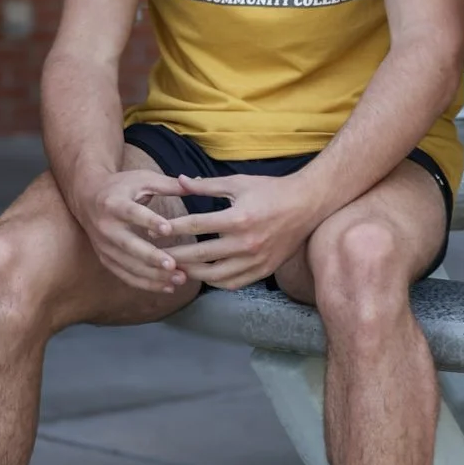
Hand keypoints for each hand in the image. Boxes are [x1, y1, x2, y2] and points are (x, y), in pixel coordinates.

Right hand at [77, 167, 196, 294]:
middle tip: (173, 265)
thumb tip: (199, 183)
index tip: (168, 230)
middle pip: (128, 245)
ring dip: (153, 274)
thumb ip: (169, 185)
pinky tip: (168, 287)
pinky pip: (125, 275)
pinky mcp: (105, 258)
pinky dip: (145, 283)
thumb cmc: (122, 186)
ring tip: (180, 278)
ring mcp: (103, 245)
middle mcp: (106, 226)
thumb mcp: (143, 179)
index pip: (132, 213)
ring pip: (128, 264)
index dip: (149, 221)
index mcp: (114, 203)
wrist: (86, 197)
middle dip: (150, 257)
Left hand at [158, 172, 320, 289]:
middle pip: (200, 255)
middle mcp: (246, 243)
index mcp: (238, 218)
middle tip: (156, 255)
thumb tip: (179, 181)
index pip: (195, 226)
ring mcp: (255, 259)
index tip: (156, 231)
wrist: (307, 205)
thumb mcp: (238, 183)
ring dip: (191, 273)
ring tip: (176, 267)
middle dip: (174, 255)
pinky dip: (214, 281)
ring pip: (214, 275)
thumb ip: (206, 185)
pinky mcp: (264, 270)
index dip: (172, 229)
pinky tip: (203, 275)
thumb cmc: (271, 190)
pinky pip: (233, 283)